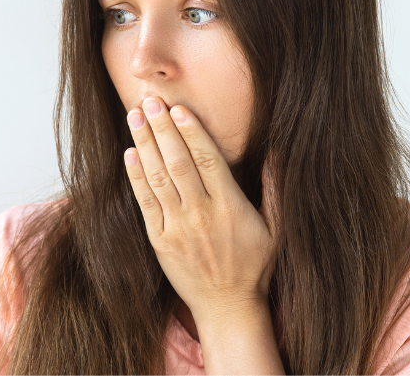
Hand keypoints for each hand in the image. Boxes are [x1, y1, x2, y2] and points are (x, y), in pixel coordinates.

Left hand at [123, 97, 276, 323]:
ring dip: (144, 144)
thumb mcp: (276, 229)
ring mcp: (177, 228)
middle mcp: (201, 215)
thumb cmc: (254, 266)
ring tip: (135, 116)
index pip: (208, 160)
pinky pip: (145, 203)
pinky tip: (130, 154)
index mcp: (230, 207)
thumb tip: (279, 151)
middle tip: (150, 100)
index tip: (180, 108)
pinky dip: (136, 177)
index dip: (192, 132)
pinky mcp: (159, 241)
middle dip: (162, 129)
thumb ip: (275, 189)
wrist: (227, 308)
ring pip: (158, 178)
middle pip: (178, 163)